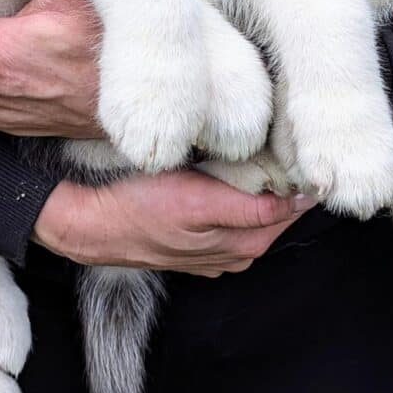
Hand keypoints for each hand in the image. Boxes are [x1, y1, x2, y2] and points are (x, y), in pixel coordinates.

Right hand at [33, 169, 316, 276]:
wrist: (92, 224)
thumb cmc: (139, 207)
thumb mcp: (196, 202)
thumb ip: (250, 207)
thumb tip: (300, 200)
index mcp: (244, 243)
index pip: (294, 206)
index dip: (300, 176)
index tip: (301, 146)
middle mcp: (238, 252)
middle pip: (279, 210)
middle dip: (285, 180)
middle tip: (282, 140)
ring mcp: (220, 251)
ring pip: (258, 213)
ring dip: (265, 188)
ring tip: (261, 152)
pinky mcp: (202, 245)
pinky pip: (236, 219)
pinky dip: (242, 198)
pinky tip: (231, 177)